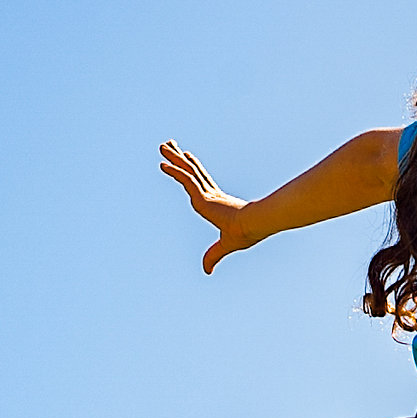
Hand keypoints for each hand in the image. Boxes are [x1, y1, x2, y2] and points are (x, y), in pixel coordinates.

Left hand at [160, 140, 258, 273]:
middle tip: (169, 145)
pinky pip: (186, 180)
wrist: (254, 225)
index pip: (200, 183)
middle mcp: (211, 194)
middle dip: (179, 158)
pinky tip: (163, 165)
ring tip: (162, 146)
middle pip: (191, 171)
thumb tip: (207, 272)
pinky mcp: (203, 196)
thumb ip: (214, 255)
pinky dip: (174, 172)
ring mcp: (206, 194)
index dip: (192, 170)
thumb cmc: (246, 234)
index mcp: (217, 202)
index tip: (186, 157)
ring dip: (173, 159)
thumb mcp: (225, 246)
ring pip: (187, 172)